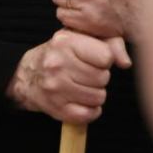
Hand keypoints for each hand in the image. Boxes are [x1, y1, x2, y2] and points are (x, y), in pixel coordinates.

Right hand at [8, 30, 131, 124]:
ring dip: (94, 95)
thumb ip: (109, 42)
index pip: (106, 57)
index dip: (104, 60)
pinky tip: (81, 102)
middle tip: (85, 75)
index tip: (93, 60)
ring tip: (81, 87)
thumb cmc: (60, 55)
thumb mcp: (80, 38)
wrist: (27, 75)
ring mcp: (55, 87)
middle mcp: (57, 64)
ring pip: (98, 97)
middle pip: (103, 78)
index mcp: (65, 42)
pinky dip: (89, 111)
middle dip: (99, 78)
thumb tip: (125, 62)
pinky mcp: (55, 108)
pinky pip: (88, 114)